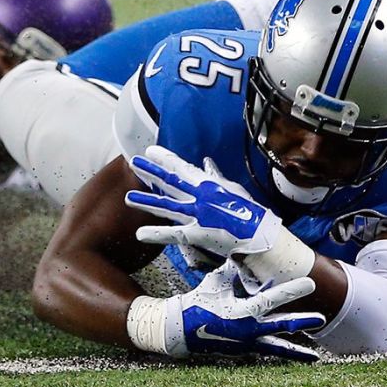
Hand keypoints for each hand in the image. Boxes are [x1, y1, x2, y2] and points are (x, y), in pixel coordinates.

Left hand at [125, 146, 283, 257]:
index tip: (150, 150)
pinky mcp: (197, 234)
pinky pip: (172, 234)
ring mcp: (197, 215)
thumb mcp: (232, 189)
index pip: (182, 167)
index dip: (165, 158)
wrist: (260, 235)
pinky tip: (139, 234)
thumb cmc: (248, 212)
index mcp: (208, 184)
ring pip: (166, 206)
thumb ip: (216, 177)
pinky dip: (156, 233)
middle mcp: (200, 196)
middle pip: (170, 182)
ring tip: (127, 197)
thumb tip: (206, 163)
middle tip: (133, 163)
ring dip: (146, 201)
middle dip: (150, 172)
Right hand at [129, 260, 324, 360]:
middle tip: (321, 319)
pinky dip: (283, 351)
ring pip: (277, 347)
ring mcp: (247, 343)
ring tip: (315, 357)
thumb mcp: (217, 282)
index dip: (291, 291)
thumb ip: (236, 270)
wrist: (183, 329)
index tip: (310, 283)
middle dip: (302, 322)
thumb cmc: (200, 301)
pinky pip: (269, 349)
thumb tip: (247, 252)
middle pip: (281, 326)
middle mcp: (247, 330)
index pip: (271, 299)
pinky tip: (298, 355)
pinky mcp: (246, 350)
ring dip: (297, 351)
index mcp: (240, 312)